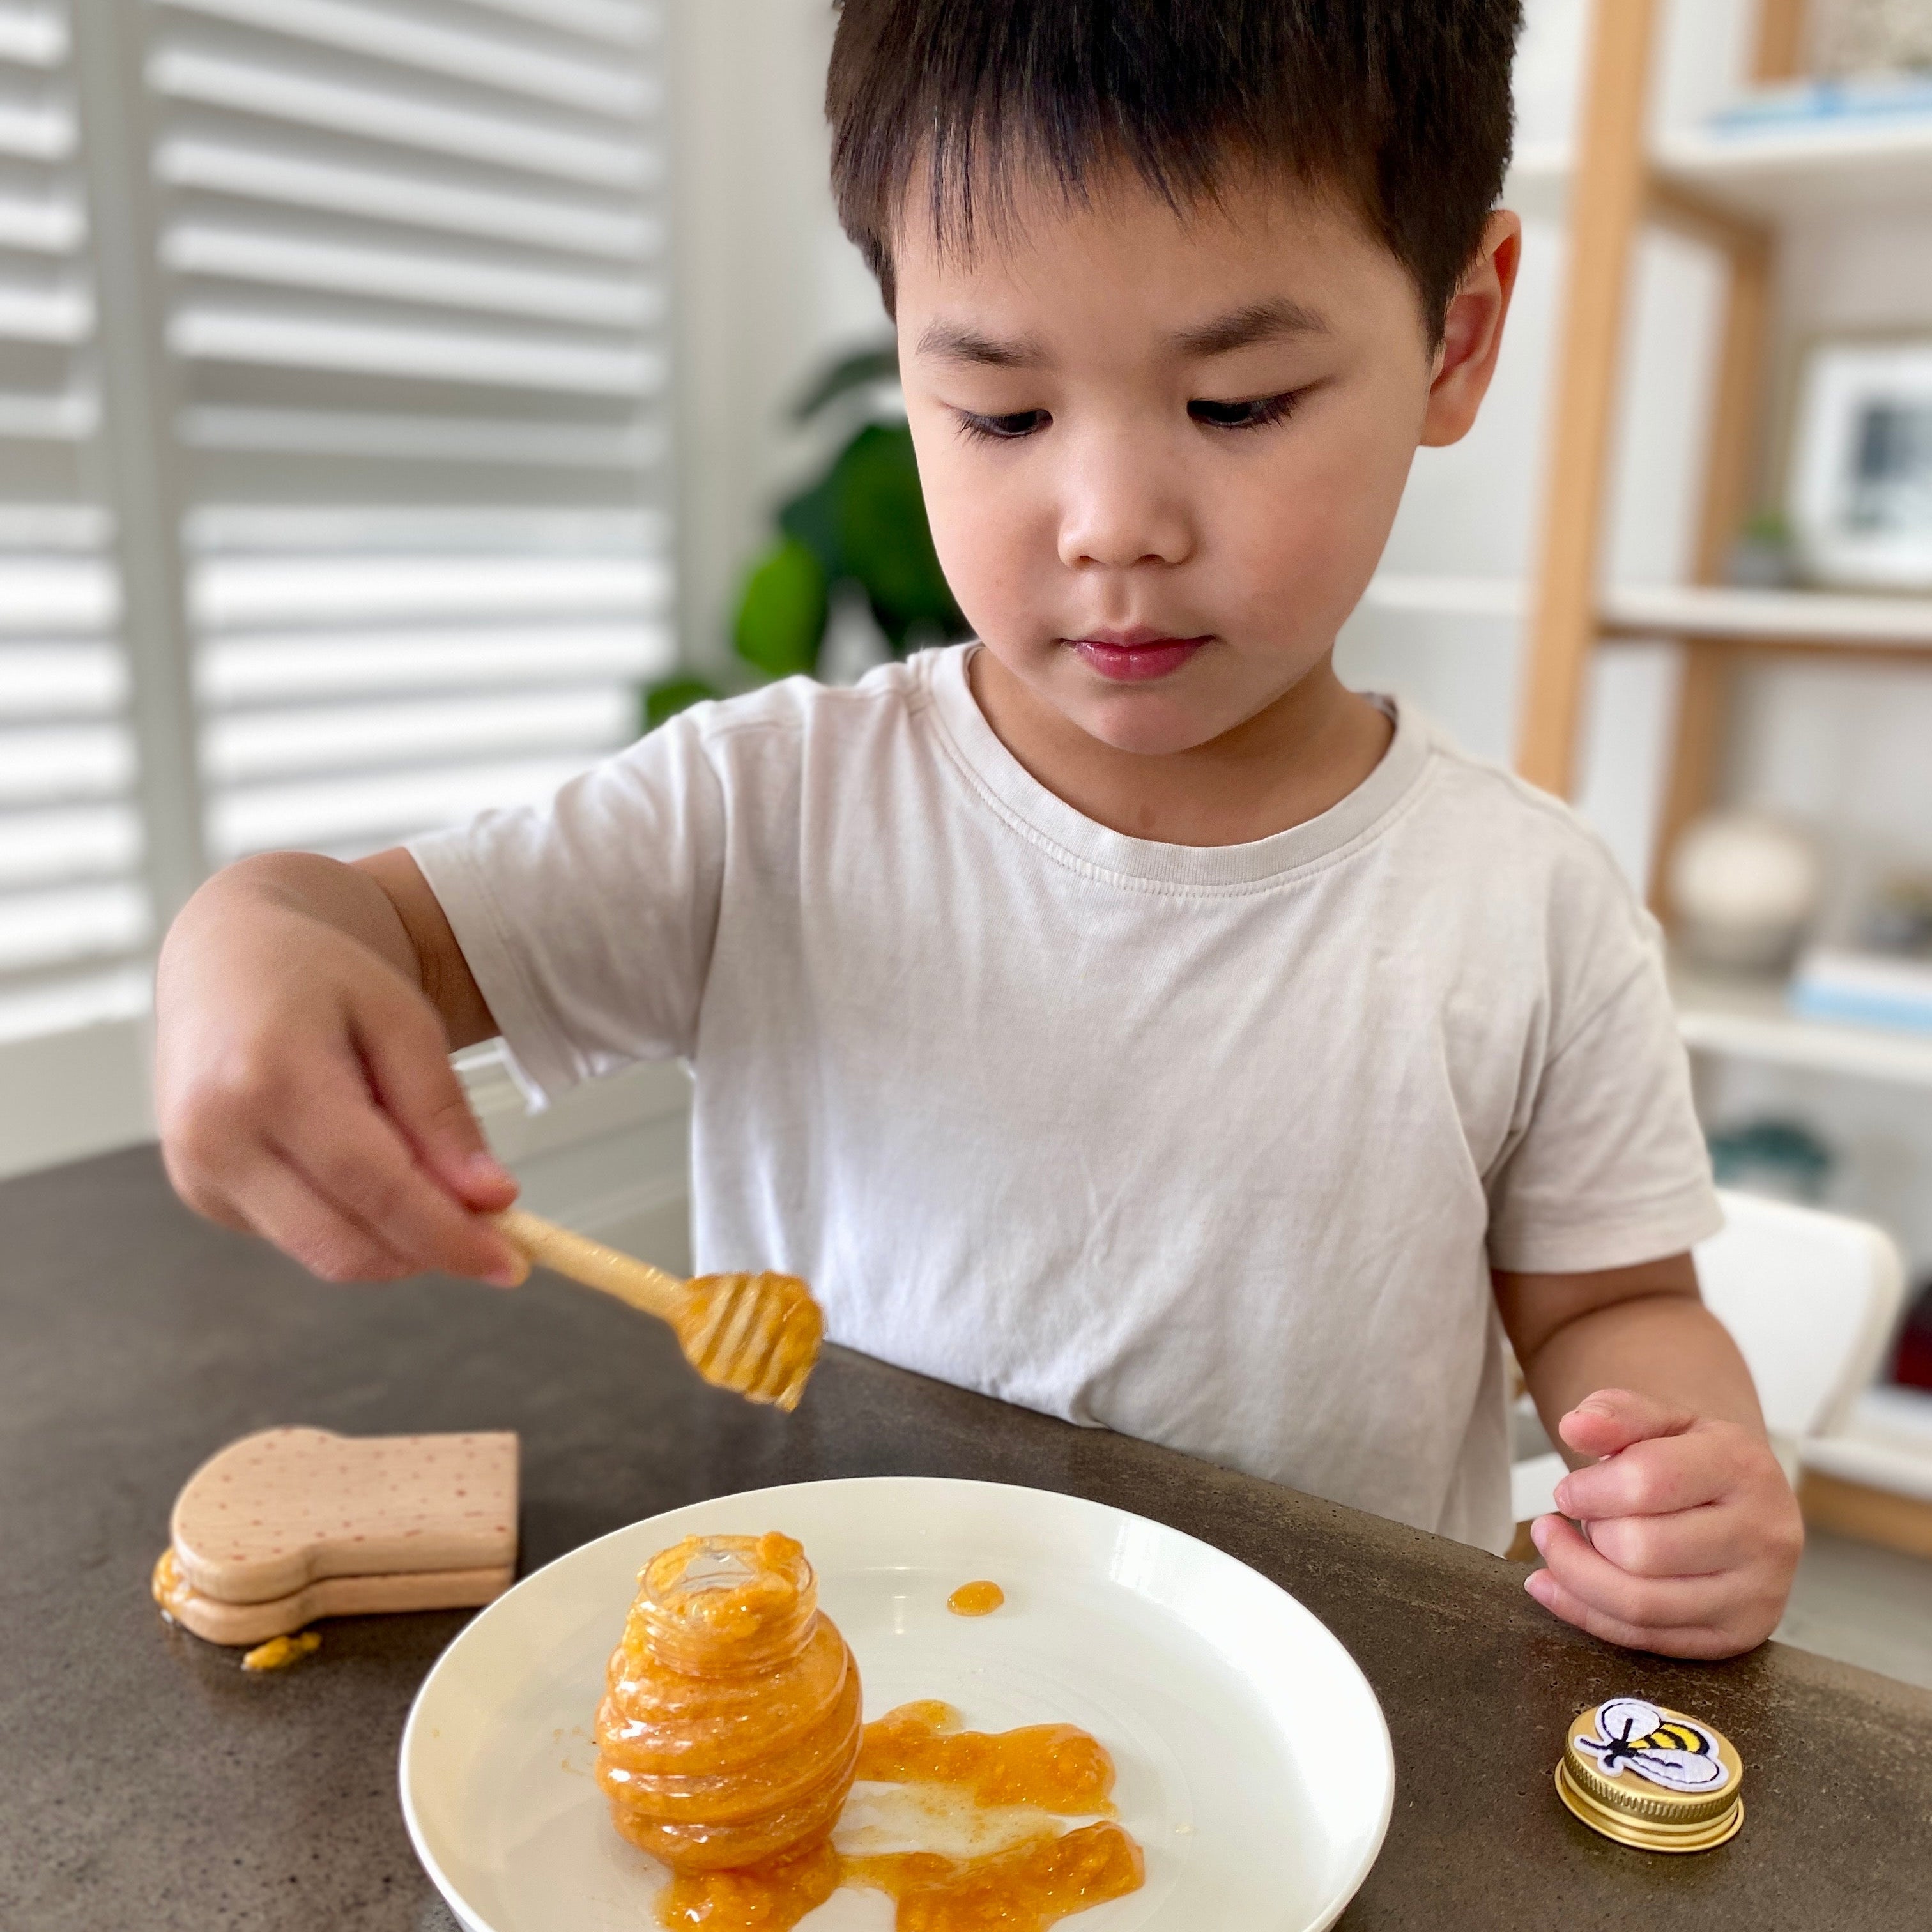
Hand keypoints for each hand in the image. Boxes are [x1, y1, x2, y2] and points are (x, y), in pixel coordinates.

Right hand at [157, 868, 525, 1286]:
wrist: (225, 957)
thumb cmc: (321, 979)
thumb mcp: (402, 1019)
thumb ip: (443, 1113)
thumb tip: (491, 1199)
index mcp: (267, 1076)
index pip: (374, 1186)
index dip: (447, 1235)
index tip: (510, 1263)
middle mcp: (215, 1134)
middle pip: (343, 1241)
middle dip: (427, 1252)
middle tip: (495, 1239)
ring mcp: (197, 1171)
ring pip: (322, 1252)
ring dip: (394, 1240)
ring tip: (424, 1173)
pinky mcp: (199, 1192)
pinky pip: (298, 1235)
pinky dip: (350, 1219)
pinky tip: (357, 1158)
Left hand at [1523, 1388, 1802, 1658]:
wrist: (1743, 1503)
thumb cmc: (1694, 1460)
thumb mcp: (1662, 1420)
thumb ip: (1615, 1413)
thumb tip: (1573, 1426)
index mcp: (1744, 1467)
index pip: (1648, 1481)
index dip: (1589, 1490)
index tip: (1566, 1491)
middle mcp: (1763, 1535)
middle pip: (1641, 1550)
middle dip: (1588, 1534)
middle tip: (1569, 1518)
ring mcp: (1756, 1594)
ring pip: (1641, 1604)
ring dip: (1577, 1576)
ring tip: (1554, 1546)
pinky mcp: (1735, 1636)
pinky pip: (1645, 1639)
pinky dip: (1586, 1613)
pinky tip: (1554, 1586)